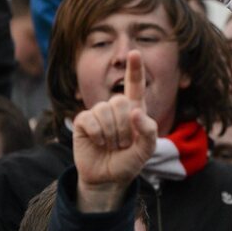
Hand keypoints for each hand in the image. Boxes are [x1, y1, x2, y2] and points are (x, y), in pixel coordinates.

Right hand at [73, 52, 157, 211]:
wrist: (108, 178)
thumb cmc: (129, 161)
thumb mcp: (147, 149)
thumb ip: (149, 131)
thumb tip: (135, 112)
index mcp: (135, 108)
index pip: (135, 85)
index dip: (135, 68)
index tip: (133, 52)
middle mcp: (116, 107)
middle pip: (121, 101)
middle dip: (125, 127)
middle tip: (124, 144)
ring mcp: (98, 113)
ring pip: (105, 110)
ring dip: (112, 133)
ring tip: (112, 145)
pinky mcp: (82, 121)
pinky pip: (90, 119)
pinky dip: (98, 134)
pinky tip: (98, 143)